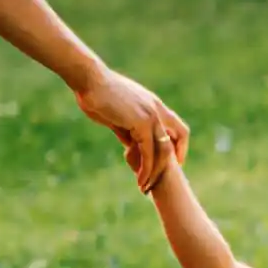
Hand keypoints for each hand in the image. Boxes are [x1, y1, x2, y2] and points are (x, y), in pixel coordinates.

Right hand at [76, 68, 188, 192]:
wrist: (89, 79)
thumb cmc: (96, 93)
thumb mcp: (117, 114)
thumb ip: (127, 129)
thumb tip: (130, 143)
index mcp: (153, 104)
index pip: (177, 127)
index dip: (178, 145)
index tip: (171, 162)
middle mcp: (157, 109)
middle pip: (178, 138)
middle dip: (170, 163)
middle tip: (159, 180)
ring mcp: (151, 115)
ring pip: (164, 150)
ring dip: (156, 172)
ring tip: (145, 187)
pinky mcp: (141, 122)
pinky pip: (149, 152)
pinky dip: (146, 168)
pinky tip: (139, 179)